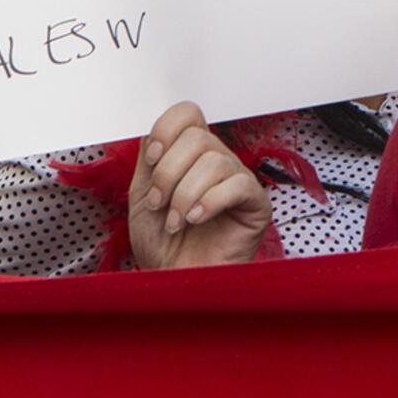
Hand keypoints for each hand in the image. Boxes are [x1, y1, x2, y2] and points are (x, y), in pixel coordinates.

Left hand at [128, 102, 272, 268]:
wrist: (173, 283)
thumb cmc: (162, 247)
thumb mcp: (141, 198)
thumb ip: (147, 162)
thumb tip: (151, 131)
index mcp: (190, 155)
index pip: (188, 114)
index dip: (167, 129)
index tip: (152, 160)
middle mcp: (217, 161)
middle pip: (197, 138)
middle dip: (168, 174)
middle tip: (161, 203)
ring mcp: (238, 180)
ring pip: (214, 162)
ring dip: (184, 196)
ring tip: (177, 222)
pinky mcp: (255, 202)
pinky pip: (237, 185)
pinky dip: (209, 203)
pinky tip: (197, 220)